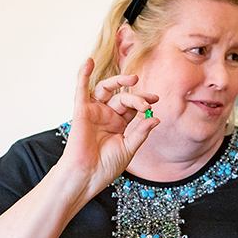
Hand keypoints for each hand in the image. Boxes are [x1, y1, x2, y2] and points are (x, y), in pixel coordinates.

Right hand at [59, 58, 159, 197]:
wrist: (87, 175)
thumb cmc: (106, 166)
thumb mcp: (129, 148)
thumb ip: (141, 132)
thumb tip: (155, 118)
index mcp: (119, 124)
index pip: (133, 107)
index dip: (144, 101)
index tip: (155, 100)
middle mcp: (106, 116)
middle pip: (123, 98)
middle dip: (137, 97)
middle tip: (148, 101)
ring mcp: (94, 112)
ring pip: (106, 90)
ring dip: (118, 81)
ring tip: (132, 79)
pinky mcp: (81, 111)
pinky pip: (81, 89)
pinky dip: (83, 75)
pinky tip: (88, 62)